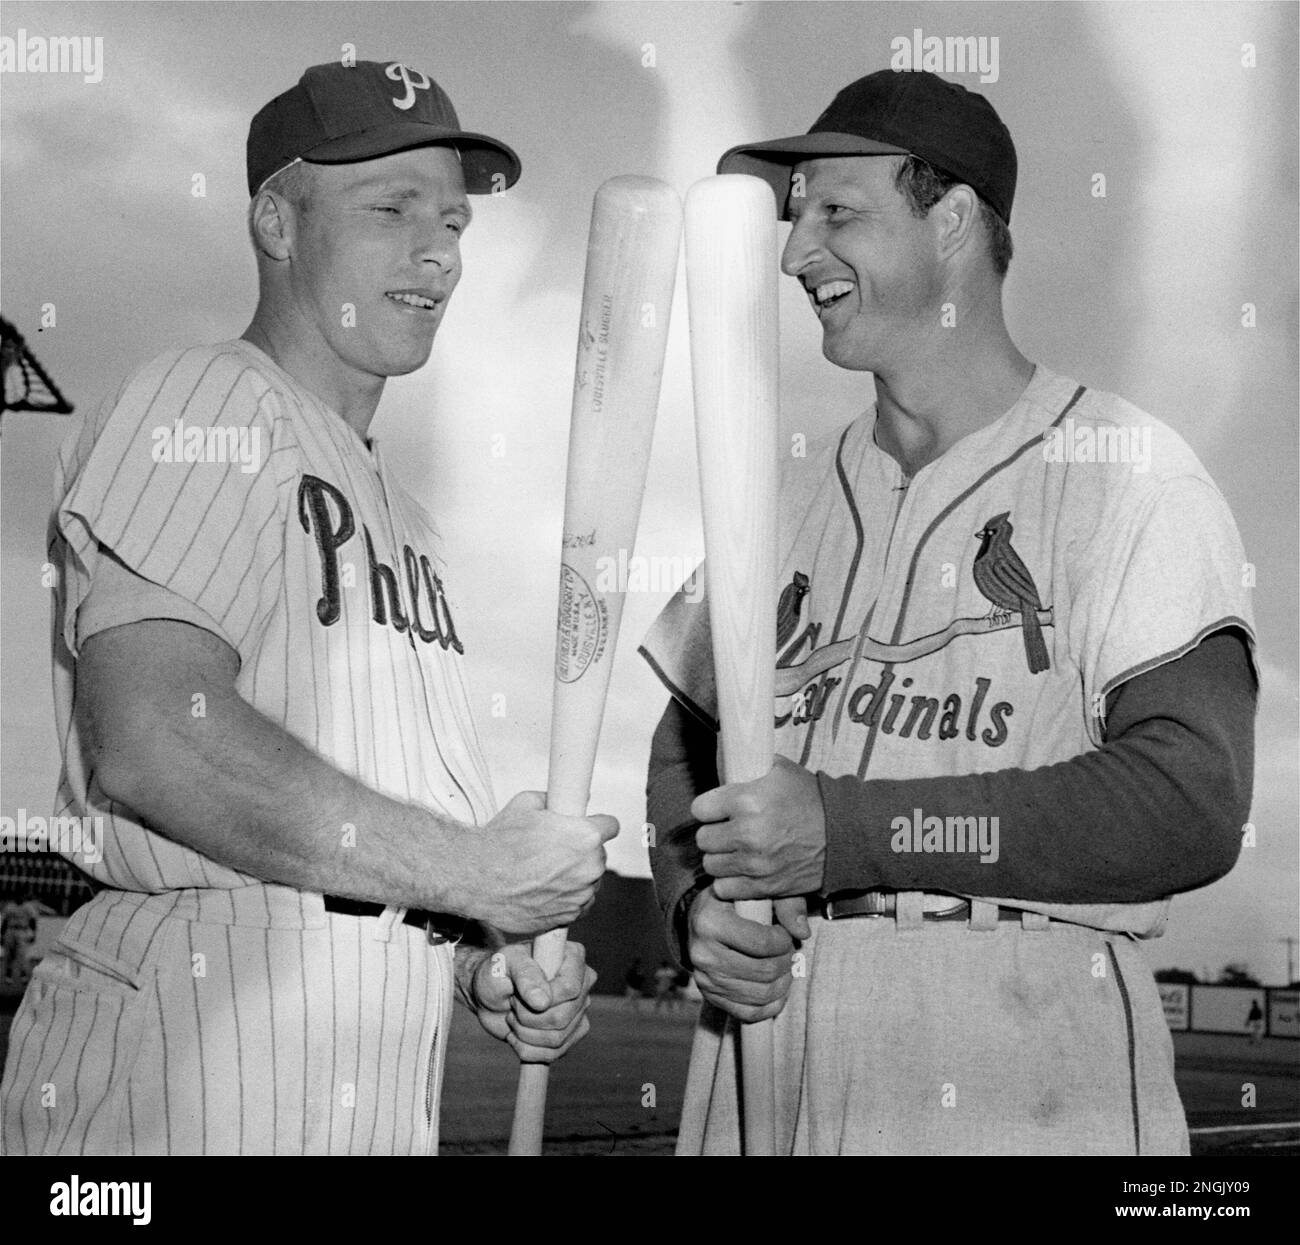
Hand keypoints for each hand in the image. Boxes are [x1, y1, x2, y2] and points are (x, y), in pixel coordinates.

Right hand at [459, 792, 617, 936]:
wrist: (474, 878)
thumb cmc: (499, 841)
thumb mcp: (527, 803)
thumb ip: (555, 799)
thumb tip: (569, 798)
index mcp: (586, 836)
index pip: (611, 826)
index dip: (597, 824)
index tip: (588, 827)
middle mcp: (589, 867)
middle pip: (599, 856)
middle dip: (582, 852)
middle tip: (555, 849)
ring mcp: (579, 895)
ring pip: (589, 882)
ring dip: (575, 877)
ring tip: (544, 871)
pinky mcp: (567, 917)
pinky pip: (578, 905)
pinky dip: (566, 899)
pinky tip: (544, 889)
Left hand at [468, 941, 594, 1063]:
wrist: (490, 996)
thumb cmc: (497, 972)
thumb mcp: (503, 964)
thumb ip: (525, 975)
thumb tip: (543, 1002)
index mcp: (572, 956)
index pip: (570, 988)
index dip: (543, 999)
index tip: (516, 994)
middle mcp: (582, 983)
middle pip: (563, 1017)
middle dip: (527, 1017)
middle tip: (512, 1004)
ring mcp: (579, 1010)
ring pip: (558, 1038)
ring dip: (524, 1033)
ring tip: (513, 1017)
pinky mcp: (571, 1034)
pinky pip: (553, 1054)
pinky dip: (527, 1049)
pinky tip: (516, 1035)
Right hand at [685, 887, 796, 1022]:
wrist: (699, 919)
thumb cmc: (731, 901)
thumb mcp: (752, 890)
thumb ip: (783, 903)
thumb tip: (803, 931)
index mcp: (709, 922)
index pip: (761, 943)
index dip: (784, 941)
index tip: (784, 934)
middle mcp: (702, 953)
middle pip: (763, 972)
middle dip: (786, 962)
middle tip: (789, 951)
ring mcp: (704, 979)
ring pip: (760, 995)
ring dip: (783, 983)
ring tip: (785, 967)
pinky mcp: (710, 997)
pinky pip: (749, 1014)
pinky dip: (771, 1006)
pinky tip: (779, 989)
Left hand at [691, 756, 825, 900]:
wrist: (845, 835)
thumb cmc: (811, 800)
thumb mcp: (780, 770)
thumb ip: (748, 766)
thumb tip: (724, 756)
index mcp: (747, 800)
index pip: (699, 809)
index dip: (709, 808)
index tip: (718, 810)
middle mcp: (747, 833)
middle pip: (703, 839)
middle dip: (714, 832)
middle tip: (728, 829)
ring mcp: (755, 864)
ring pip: (711, 864)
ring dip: (721, 858)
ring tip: (736, 849)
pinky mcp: (764, 887)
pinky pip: (725, 888)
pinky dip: (730, 881)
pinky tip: (741, 870)